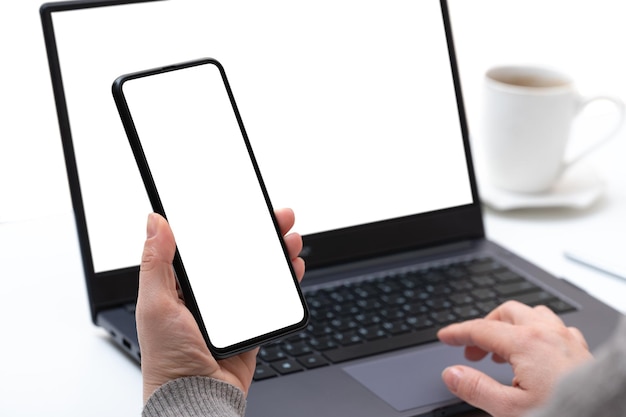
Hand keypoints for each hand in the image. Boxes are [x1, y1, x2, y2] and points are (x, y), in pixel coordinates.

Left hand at [136, 209, 304, 402]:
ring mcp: (231, 309)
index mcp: (180, 284)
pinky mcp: (250, 323)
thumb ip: (155, 263)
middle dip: (259, 232)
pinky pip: (271, 296)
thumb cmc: (168, 360)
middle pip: (237, 253)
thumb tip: (154, 221)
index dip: (224, 222)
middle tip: (276, 216)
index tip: (241, 205)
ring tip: (290, 239)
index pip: (206, 244)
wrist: (197, 400)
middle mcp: (207, 294)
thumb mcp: (155, 304)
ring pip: (258, 271)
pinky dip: (285, 280)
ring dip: (276, 253)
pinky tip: (292, 268)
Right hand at [437, 300, 592, 416]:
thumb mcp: (509, 410)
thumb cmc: (564, 416)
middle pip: (507, 312)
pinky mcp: (581, 350)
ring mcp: (568, 339)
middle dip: (485, 326)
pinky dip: (538, 332)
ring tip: (502, 349)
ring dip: (512, 325)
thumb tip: (451, 374)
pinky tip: (536, 352)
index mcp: (527, 343)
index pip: (481, 329)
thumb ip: (476, 388)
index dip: (458, 332)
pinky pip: (556, 327)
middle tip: (472, 350)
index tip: (445, 336)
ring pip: (533, 314)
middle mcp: (548, 333)